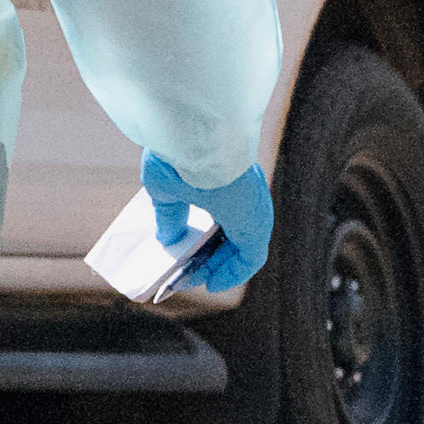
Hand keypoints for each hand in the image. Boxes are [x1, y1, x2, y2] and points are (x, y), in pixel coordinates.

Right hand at [144, 149, 274, 299]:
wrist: (192, 139)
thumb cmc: (177, 154)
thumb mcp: (166, 187)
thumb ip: (170, 214)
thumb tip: (167, 237)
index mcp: (227, 179)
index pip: (225, 214)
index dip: (207, 235)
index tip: (188, 253)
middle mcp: (246, 193)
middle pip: (234, 233)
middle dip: (210, 256)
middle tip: (188, 273)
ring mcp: (254, 207)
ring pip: (242, 246)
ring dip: (218, 266)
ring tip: (195, 280)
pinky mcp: (257, 224)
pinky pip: (250, 257)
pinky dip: (233, 273)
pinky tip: (213, 284)